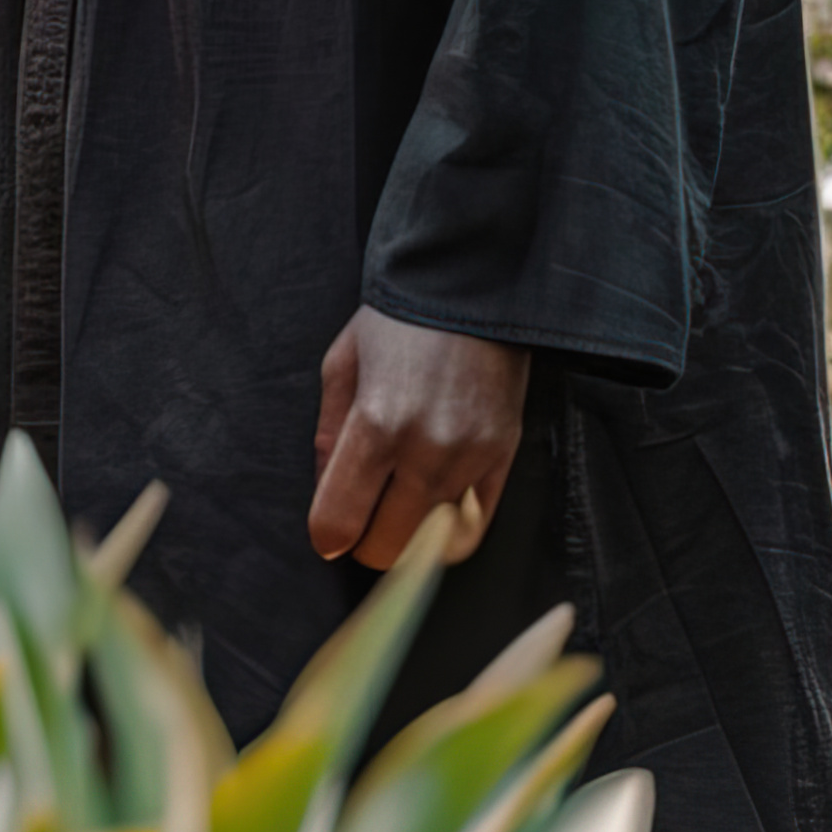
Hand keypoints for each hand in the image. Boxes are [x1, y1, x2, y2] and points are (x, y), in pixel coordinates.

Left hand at [306, 306, 528, 569]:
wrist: (470, 285)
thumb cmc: (396, 320)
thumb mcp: (342, 365)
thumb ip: (327, 439)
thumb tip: (327, 505)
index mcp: (375, 423)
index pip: (339, 522)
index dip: (327, 535)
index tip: (329, 528)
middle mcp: (426, 449)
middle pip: (387, 547)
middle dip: (366, 540)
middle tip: (364, 515)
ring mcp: (470, 457)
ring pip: (431, 542)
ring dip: (408, 532)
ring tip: (398, 504)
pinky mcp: (504, 455)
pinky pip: (476, 526)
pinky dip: (450, 533)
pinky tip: (434, 512)